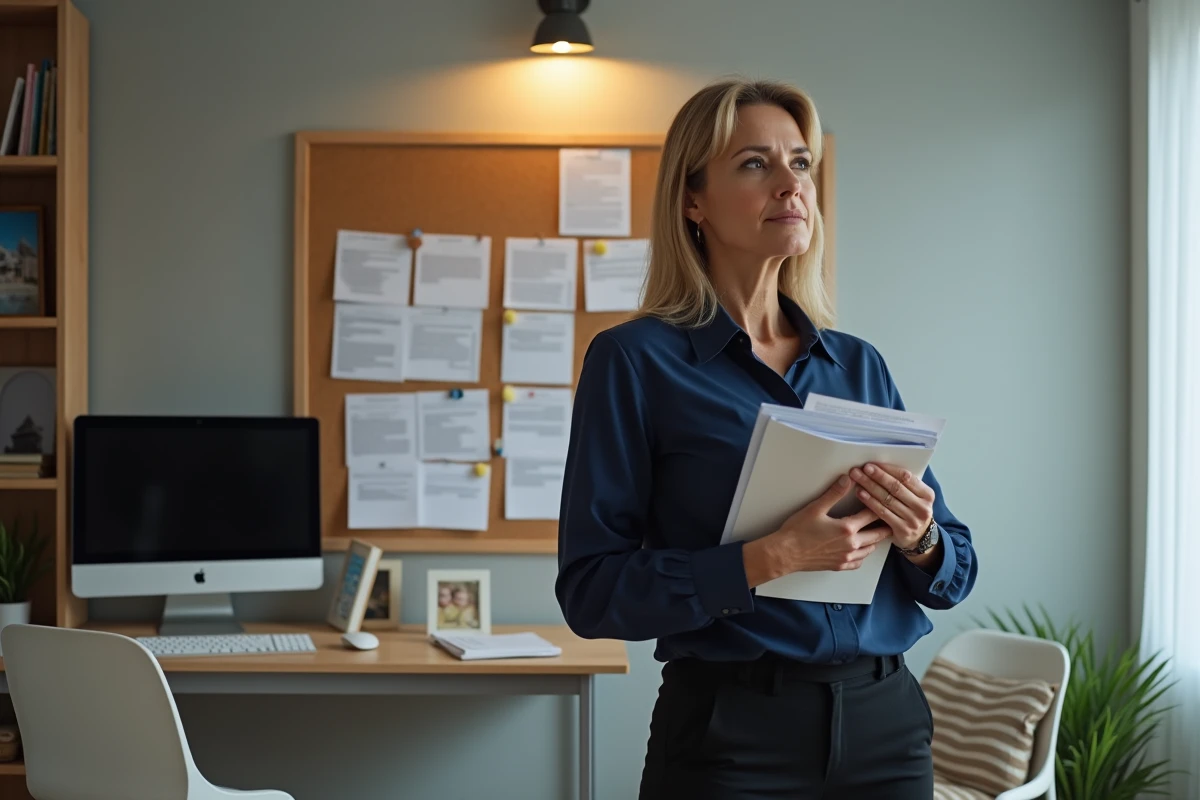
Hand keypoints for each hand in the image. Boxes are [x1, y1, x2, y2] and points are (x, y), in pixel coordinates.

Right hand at [744, 475, 888, 586]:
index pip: (871, 515)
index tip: (884, 501)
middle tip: (890, 518)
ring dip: (876, 540)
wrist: (785, 553)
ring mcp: (846, 557)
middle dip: (885, 525)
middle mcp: (851, 545)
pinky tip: (861, 550)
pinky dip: (863, 555)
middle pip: (877, 534)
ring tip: (878, 532)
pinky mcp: (839, 566)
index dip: (879, 506)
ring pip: (870, 549)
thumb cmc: (797, 532)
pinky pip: (859, 562)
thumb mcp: (816, 508)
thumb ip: (834, 493)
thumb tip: (848, 480)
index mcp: (847, 529)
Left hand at [849, 463, 935, 550]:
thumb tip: (879, 466)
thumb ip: (904, 484)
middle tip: (861, 469)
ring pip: (888, 499)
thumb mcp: (916, 497)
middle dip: (877, 476)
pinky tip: (860, 494)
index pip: (906, 477)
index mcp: (927, 494)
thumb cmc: (912, 511)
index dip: (888, 469)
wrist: (919, 538)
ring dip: (870, 487)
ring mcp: (913, 519)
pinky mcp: (902, 530)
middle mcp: (922, 507)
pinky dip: (870, 502)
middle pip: (896, 487)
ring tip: (857, 478)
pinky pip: (883, 512)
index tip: (872, 464)